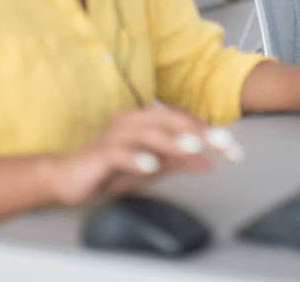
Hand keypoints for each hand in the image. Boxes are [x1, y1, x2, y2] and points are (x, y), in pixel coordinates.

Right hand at [48, 106, 219, 205]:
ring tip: (193, 147)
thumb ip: (179, 162)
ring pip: (147, 133)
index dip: (210, 133)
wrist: (66, 178)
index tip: (233, 148)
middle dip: (199, 131)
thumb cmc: (109, 170)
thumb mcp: (151, 168)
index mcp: (146, 122)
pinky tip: (150, 166)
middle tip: (222, 143)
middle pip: (169, 121)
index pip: (183, 121)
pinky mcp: (98, 154)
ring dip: (172, 141)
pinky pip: (118, 153)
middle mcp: (131, 122)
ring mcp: (114, 136)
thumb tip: (209, 161)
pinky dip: (136, 158)